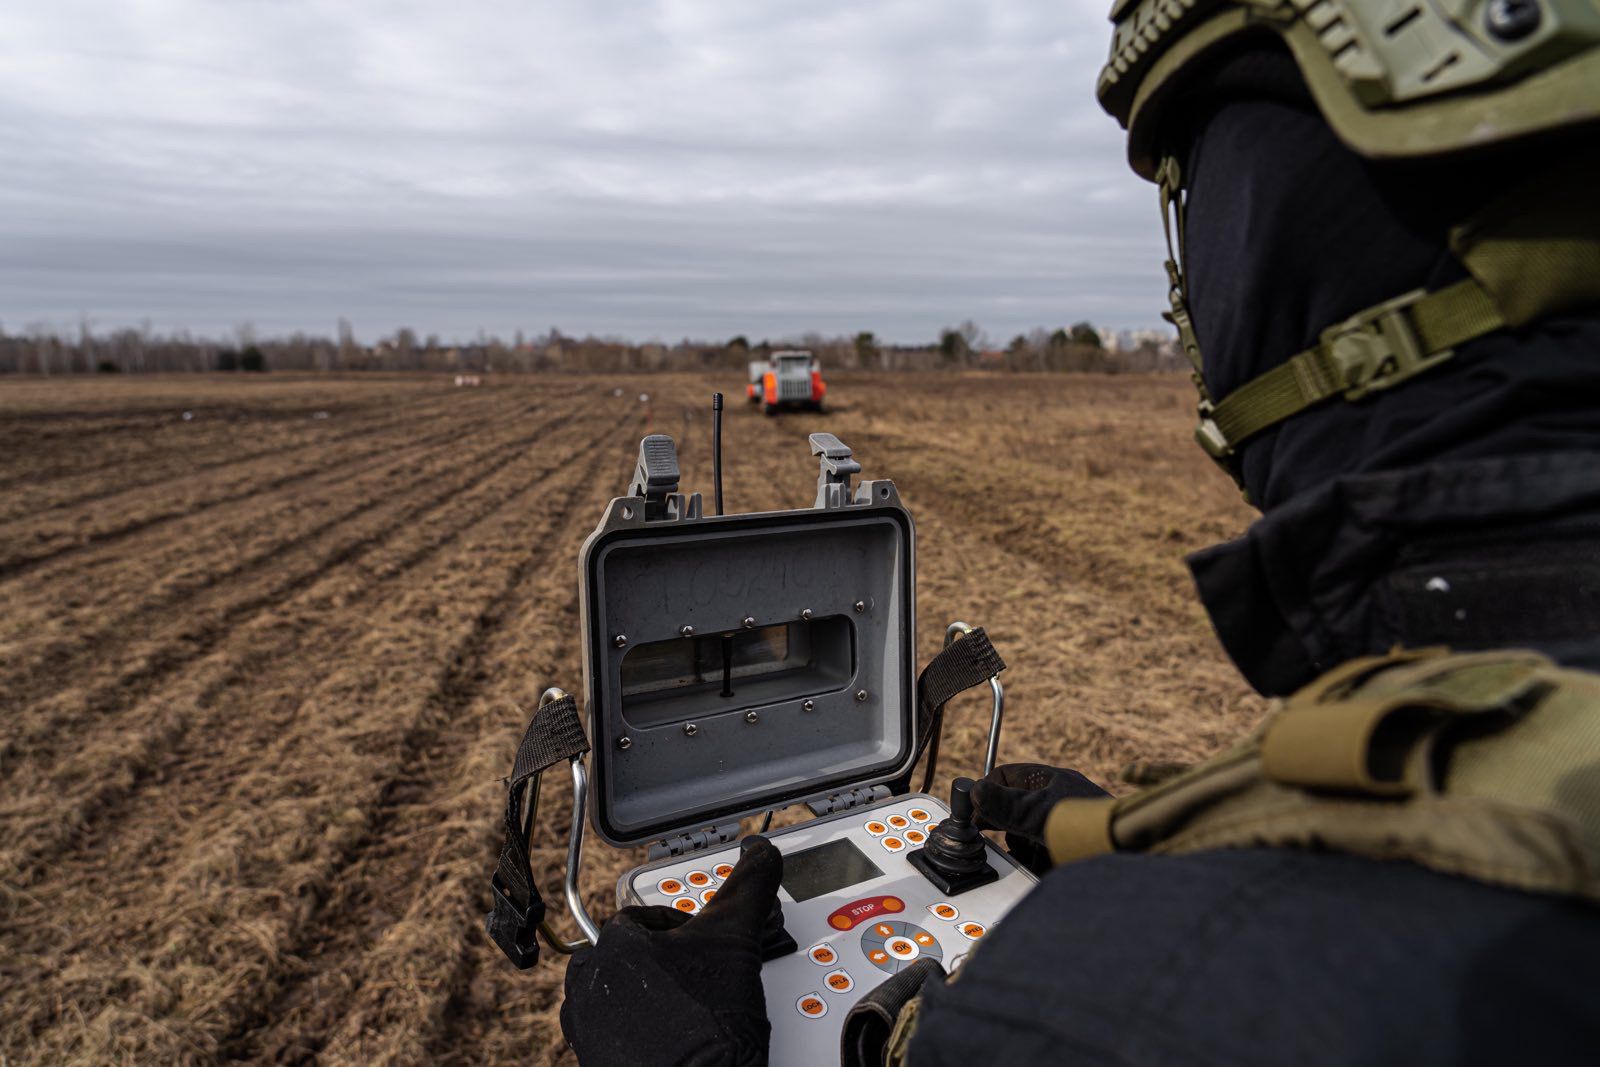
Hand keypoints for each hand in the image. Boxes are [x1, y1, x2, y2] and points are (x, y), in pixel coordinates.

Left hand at [560, 837, 781, 1066]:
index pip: (639, 917)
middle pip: (627, 956)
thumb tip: (761, 855)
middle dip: (663, 961)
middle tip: (698, 975)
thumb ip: (747, 889)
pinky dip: (643, 1030)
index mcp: (610, 947)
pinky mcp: (597, 1063)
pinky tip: (676, 1037)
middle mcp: (587, 988)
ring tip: (689, 1008)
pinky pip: (617, 1033)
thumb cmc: (706, 1025)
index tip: (700, 942)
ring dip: (650, 995)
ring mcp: (588, 1031)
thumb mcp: (735, 941)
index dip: (678, 925)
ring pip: (619, 995)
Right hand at [971, 763, 1108, 874]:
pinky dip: (1033, 860)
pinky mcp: (1069, 850)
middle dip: (1000, 822)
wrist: (1127, 854)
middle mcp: (1056, 800)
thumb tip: (974, 792)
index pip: (1005, 777)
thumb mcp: (1039, 812)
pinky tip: (1036, 865)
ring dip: (1018, 845)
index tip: (971, 810)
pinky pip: (1040, 853)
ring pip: (1026, 833)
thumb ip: (1005, 805)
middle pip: (1014, 807)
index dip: (986, 792)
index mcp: (1049, 781)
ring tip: (1021, 852)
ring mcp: (1063, 826)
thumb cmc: (1088, 826)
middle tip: (985, 833)